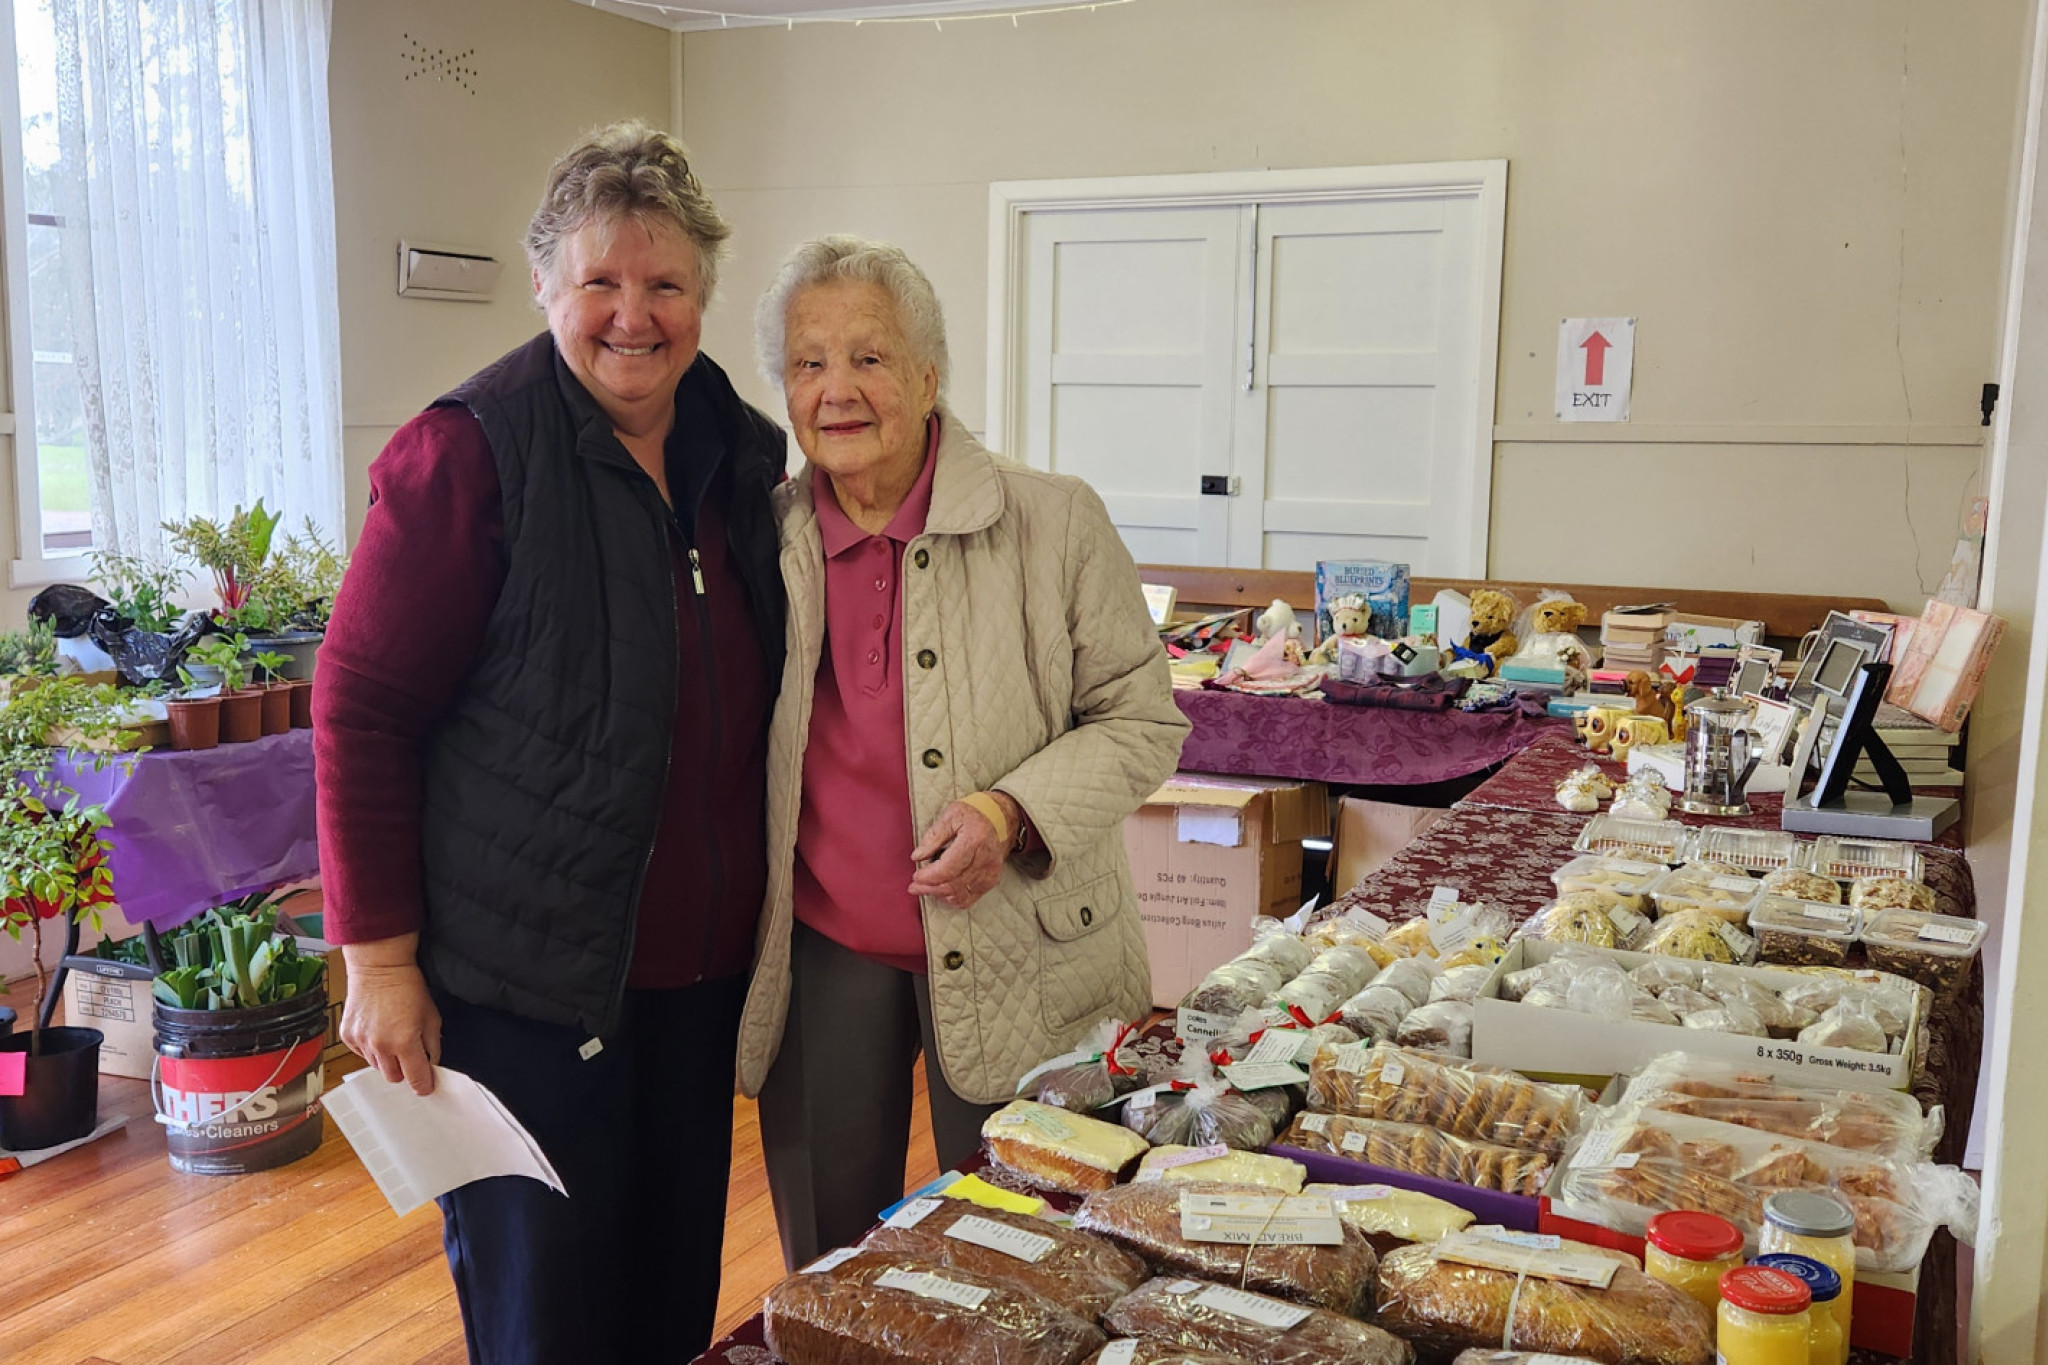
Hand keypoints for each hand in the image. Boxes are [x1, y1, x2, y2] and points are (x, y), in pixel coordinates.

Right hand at [338, 933, 441, 1095]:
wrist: (380, 967)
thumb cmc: (408, 987)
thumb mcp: (432, 1016)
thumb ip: (433, 1045)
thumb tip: (432, 1064)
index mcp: (405, 1042)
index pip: (416, 1079)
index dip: (424, 1084)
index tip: (427, 1085)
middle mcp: (381, 1046)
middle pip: (394, 1078)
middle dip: (405, 1070)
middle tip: (410, 1054)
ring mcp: (361, 1042)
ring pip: (377, 1067)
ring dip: (387, 1059)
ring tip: (392, 1036)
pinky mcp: (347, 1036)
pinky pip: (362, 1054)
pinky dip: (371, 1049)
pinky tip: (378, 1031)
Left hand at [908, 794, 1018, 908]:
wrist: (1002, 817)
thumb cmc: (975, 814)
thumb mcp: (951, 815)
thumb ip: (933, 836)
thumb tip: (918, 856)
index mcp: (974, 841)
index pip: (947, 869)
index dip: (928, 876)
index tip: (915, 876)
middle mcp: (985, 860)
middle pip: (952, 885)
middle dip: (929, 888)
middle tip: (914, 886)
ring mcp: (990, 872)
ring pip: (960, 894)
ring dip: (939, 894)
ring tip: (924, 889)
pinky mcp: (991, 880)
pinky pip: (970, 898)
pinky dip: (954, 898)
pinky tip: (942, 892)